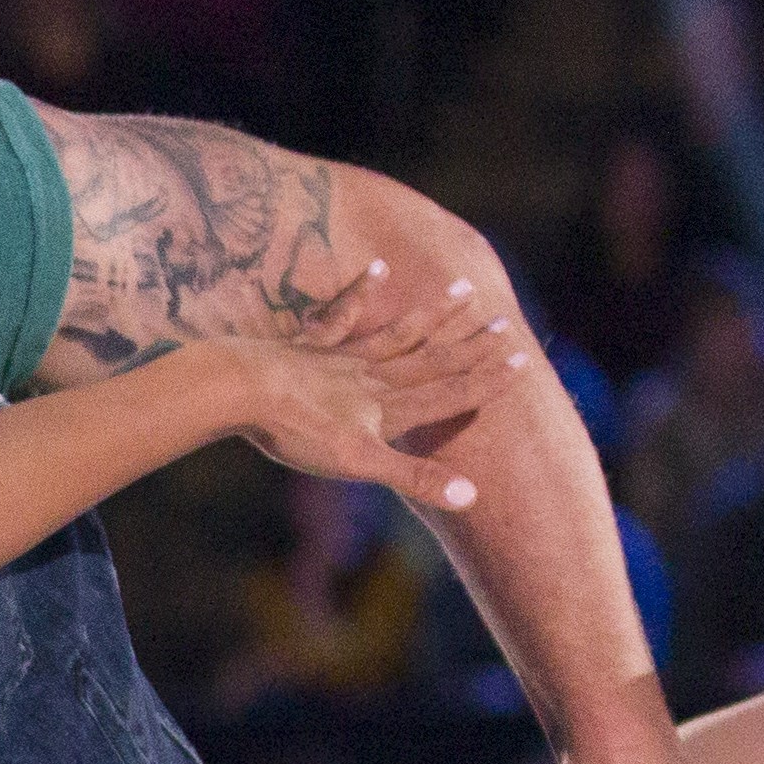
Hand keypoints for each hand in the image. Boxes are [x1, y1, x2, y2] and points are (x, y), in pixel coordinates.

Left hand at [229, 259, 526, 510]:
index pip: (446, 394)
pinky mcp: (308, 347)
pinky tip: (380, 267)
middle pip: (429, 360)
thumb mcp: (360, 463)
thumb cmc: (299, 432)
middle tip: (505, 322)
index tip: (521, 361)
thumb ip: (415, 478)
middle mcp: (372, 377)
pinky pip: (341, 315)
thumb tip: (471, 496)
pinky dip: (361, 292)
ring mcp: (341, 359)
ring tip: (464, 288)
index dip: (484, 382)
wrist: (242, 391)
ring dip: (432, 315)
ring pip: (397, 334)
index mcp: (387, 408)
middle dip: (469, 346)